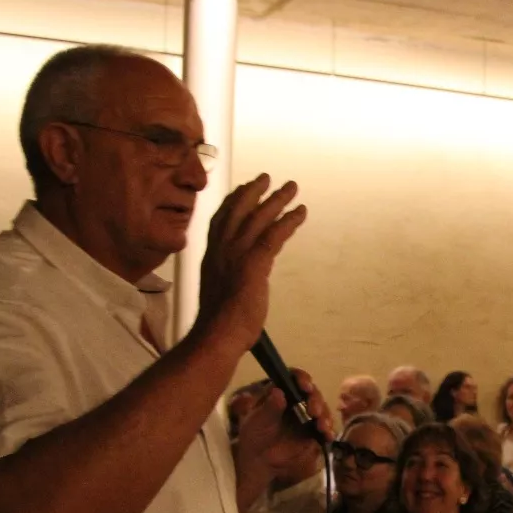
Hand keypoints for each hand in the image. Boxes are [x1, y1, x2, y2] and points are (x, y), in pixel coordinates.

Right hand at [196, 175, 307, 354]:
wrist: (217, 334)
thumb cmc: (219, 323)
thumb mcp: (218, 292)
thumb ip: (226, 278)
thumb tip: (234, 280)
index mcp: (211, 256)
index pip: (221, 219)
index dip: (233, 202)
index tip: (243, 190)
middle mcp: (221, 249)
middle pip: (238, 210)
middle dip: (254, 191)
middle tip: (267, 178)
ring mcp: (236, 254)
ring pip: (258, 218)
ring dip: (277, 200)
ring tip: (291, 188)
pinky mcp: (254, 263)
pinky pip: (274, 234)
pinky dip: (289, 221)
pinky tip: (300, 212)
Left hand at [234, 373, 333, 466]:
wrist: (260, 460)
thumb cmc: (255, 435)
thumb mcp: (257, 421)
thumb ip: (269, 408)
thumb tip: (278, 392)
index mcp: (281, 392)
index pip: (294, 378)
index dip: (302, 379)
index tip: (305, 386)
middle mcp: (297, 400)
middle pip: (312, 392)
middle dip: (315, 400)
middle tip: (314, 411)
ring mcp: (307, 415)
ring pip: (322, 409)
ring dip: (324, 416)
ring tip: (322, 426)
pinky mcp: (314, 431)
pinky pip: (325, 428)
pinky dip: (328, 431)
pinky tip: (328, 436)